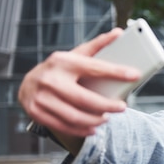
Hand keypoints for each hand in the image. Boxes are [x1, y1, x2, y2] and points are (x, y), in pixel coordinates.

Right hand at [18, 28, 140, 137]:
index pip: (95, 68)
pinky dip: (82, 130)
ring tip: (107, 118)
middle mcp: (51, 79)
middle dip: (107, 106)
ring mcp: (41, 97)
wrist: (27, 84)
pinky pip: (64, 126)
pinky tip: (93, 128)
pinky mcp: (37, 112)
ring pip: (75, 116)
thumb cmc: (60, 69)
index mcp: (63, 62)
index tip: (135, 75)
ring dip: (96, 120)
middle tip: (123, 107)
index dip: (117, 72)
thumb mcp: (75, 55)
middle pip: (85, 99)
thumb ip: (97, 46)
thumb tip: (119, 33)